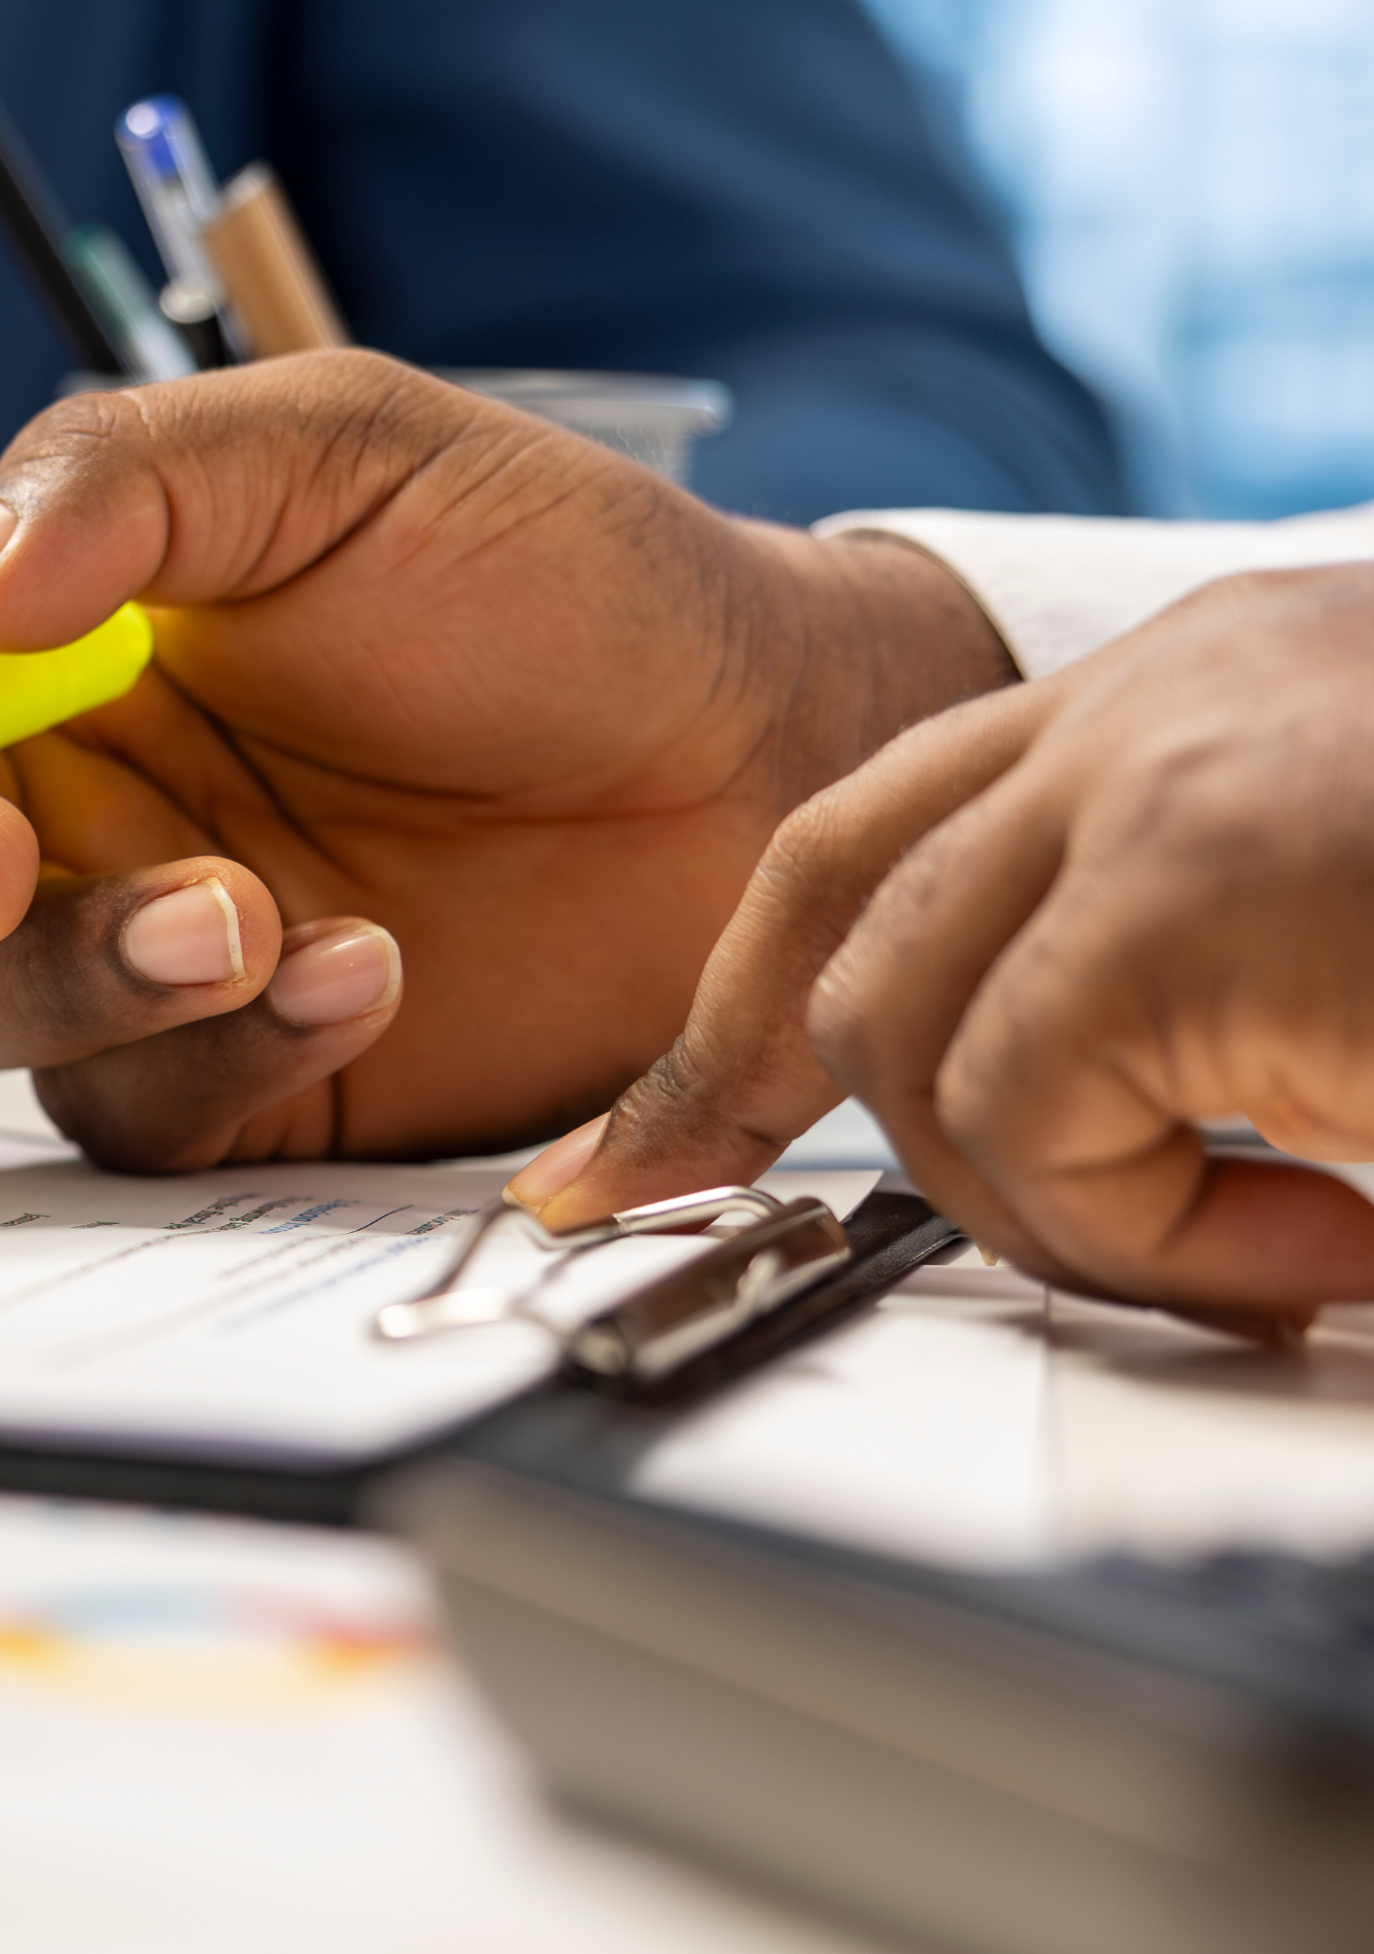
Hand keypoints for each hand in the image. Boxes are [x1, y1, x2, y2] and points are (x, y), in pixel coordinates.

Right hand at [0, 355, 1019, 1165]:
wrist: (768, 756)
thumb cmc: (561, 577)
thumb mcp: (338, 452)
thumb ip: (115, 489)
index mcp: (42, 619)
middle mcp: (59, 784)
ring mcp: (130, 934)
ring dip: (72, 971)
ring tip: (240, 917)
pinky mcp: (231, 1076)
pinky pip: (136, 1106)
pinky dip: (220, 1049)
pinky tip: (350, 972)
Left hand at [513, 567, 1373, 1321]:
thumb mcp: (1349, 930)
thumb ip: (1205, 984)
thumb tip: (1150, 1130)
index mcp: (1177, 697)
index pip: (882, 836)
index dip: (758, 1004)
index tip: (650, 1148)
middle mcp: (1141, 701)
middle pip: (845, 925)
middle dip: (861, 1127)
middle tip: (1056, 1250)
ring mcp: (1148, 775)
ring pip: (900, 1034)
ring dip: (1060, 1203)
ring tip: (1267, 1256)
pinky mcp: (1189, 878)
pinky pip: (1025, 1116)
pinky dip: (1150, 1237)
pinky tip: (1317, 1247)